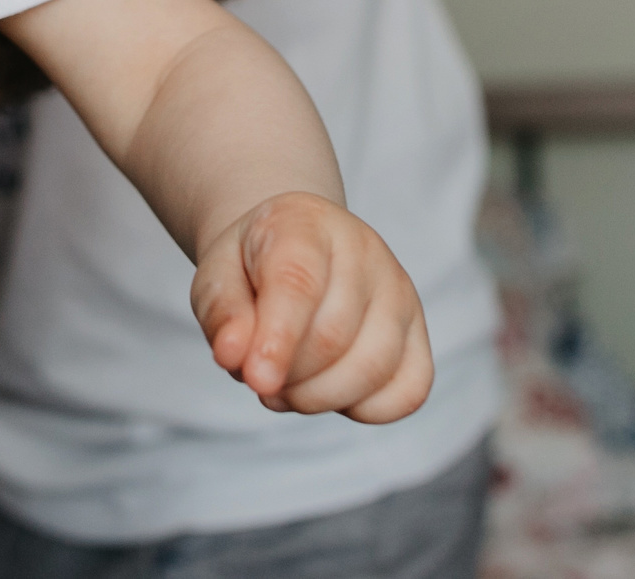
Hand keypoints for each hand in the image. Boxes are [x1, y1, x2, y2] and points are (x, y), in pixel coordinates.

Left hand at [190, 191, 433, 422]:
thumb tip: (234, 355)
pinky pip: (409, 391)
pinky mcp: (417, 332)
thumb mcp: (216, 277)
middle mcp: (365, 250)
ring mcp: (398, 290)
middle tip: (257, 376)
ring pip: (373, 367)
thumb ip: (222, 313)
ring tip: (285, 387)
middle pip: (333, 336)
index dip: (279, 338)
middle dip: (287, 376)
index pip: (299, 283)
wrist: (291, 250)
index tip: (257, 379)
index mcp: (306, 224)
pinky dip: (364, 410)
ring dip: (318, 398)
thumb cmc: (252, 267)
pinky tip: (328, 392)